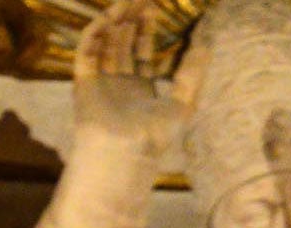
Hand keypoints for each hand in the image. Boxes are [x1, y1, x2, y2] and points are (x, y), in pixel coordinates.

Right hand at [72, 0, 198, 147]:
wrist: (128, 150)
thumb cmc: (157, 133)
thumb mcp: (184, 101)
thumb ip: (193, 72)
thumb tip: (207, 44)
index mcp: (141, 88)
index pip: (142, 51)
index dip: (147, 29)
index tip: (154, 6)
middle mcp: (119, 82)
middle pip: (123, 42)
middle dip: (131, 19)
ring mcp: (100, 81)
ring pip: (105, 43)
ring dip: (115, 22)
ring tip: (126, 2)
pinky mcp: (84, 81)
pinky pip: (87, 51)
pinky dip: (95, 34)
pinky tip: (108, 19)